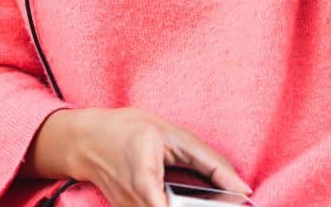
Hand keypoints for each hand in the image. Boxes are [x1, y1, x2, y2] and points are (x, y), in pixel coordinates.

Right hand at [69, 107, 251, 206]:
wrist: (87, 140)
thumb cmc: (128, 130)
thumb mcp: (172, 135)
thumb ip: (210, 161)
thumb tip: (243, 188)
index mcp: (145, 179)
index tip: (239, 202)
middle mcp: (136, 204)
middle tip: (230, 200)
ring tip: (214, 200)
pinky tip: (191, 200)